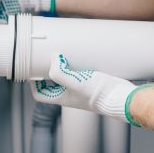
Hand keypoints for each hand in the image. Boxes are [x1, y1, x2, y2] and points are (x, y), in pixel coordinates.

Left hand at [31, 53, 150, 123]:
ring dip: (60, 66)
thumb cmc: (99, 95)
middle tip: (45, 58)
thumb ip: (60, 73)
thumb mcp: (76, 83)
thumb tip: (52, 59)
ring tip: (60, 54)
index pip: (40, 94)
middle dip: (47, 71)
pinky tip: (77, 55)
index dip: (33, 83)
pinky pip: (77, 72)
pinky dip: (74, 63)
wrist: (121, 96)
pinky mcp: (91, 80)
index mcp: (62, 98)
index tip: (32, 69)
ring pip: (64, 77)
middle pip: (51, 84)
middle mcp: (69, 94)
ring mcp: (80, 87)